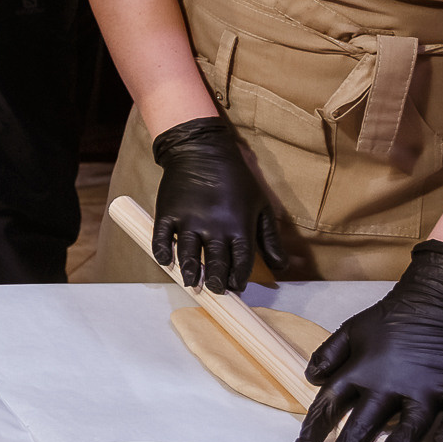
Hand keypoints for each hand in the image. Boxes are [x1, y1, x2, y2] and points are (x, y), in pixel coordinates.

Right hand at [150, 116, 285, 293]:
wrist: (202, 151)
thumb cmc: (236, 180)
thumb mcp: (261, 206)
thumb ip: (270, 239)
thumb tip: (280, 267)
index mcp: (239, 227)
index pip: (240, 263)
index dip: (238, 279)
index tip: (235, 287)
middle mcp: (214, 227)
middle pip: (215, 263)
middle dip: (215, 281)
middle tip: (213, 290)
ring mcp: (188, 220)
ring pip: (188, 254)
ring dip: (189, 271)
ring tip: (190, 283)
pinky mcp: (168, 212)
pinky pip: (162, 238)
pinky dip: (162, 252)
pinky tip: (166, 261)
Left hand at [295, 240, 442, 441]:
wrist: (440, 301)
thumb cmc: (393, 319)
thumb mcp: (352, 329)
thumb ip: (330, 353)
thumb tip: (310, 378)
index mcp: (362, 370)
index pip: (332, 403)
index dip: (315, 427)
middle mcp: (391, 384)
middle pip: (368, 419)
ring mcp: (427, 389)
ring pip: (411, 424)